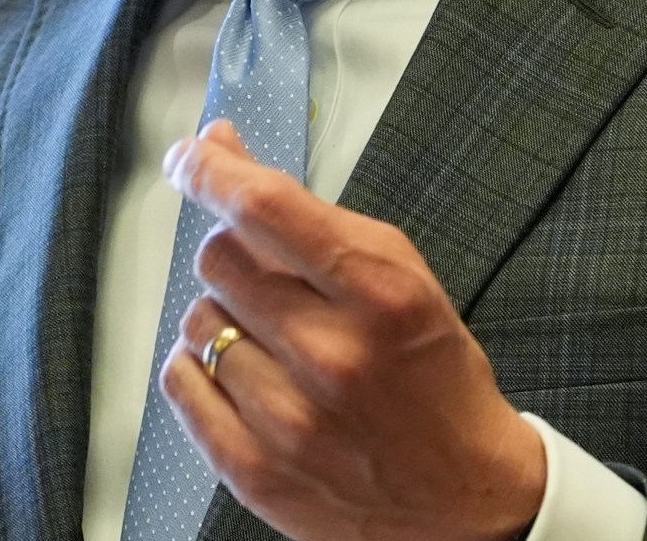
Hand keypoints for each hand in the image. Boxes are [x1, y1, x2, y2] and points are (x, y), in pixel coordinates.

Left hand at [157, 120, 545, 540]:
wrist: (464, 496)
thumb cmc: (432, 374)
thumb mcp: (398, 274)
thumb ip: (309, 214)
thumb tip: (221, 150)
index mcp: (378, 293)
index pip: (264, 208)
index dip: (211, 170)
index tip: (189, 157)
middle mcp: (331, 354)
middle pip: (218, 260)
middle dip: (236, 256)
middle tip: (272, 282)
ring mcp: (289, 419)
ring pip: (196, 322)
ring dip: (224, 320)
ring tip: (275, 344)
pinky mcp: (255, 470)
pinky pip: (182, 384)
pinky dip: (200, 370)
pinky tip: (243, 375)